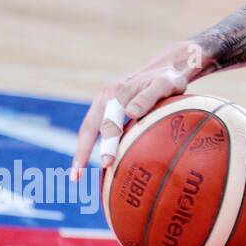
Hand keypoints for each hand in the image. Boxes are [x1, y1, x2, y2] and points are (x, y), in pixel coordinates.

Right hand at [71, 43, 197, 179]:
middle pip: (89, 128)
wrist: (167, 68)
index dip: (106, 144)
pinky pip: (96, 128)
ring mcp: (103, 101)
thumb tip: (131, 112)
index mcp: (117, 93)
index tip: (106, 163)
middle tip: (76, 177)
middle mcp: (105, 96)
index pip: (108, 124)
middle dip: (81, 153)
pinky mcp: (107, 106)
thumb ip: (149, 97)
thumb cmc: (169, 79)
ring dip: (81, 151)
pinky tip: (94, 161)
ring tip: (76, 176)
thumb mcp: (165, 84)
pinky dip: (91, 145)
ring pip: (89, 129)